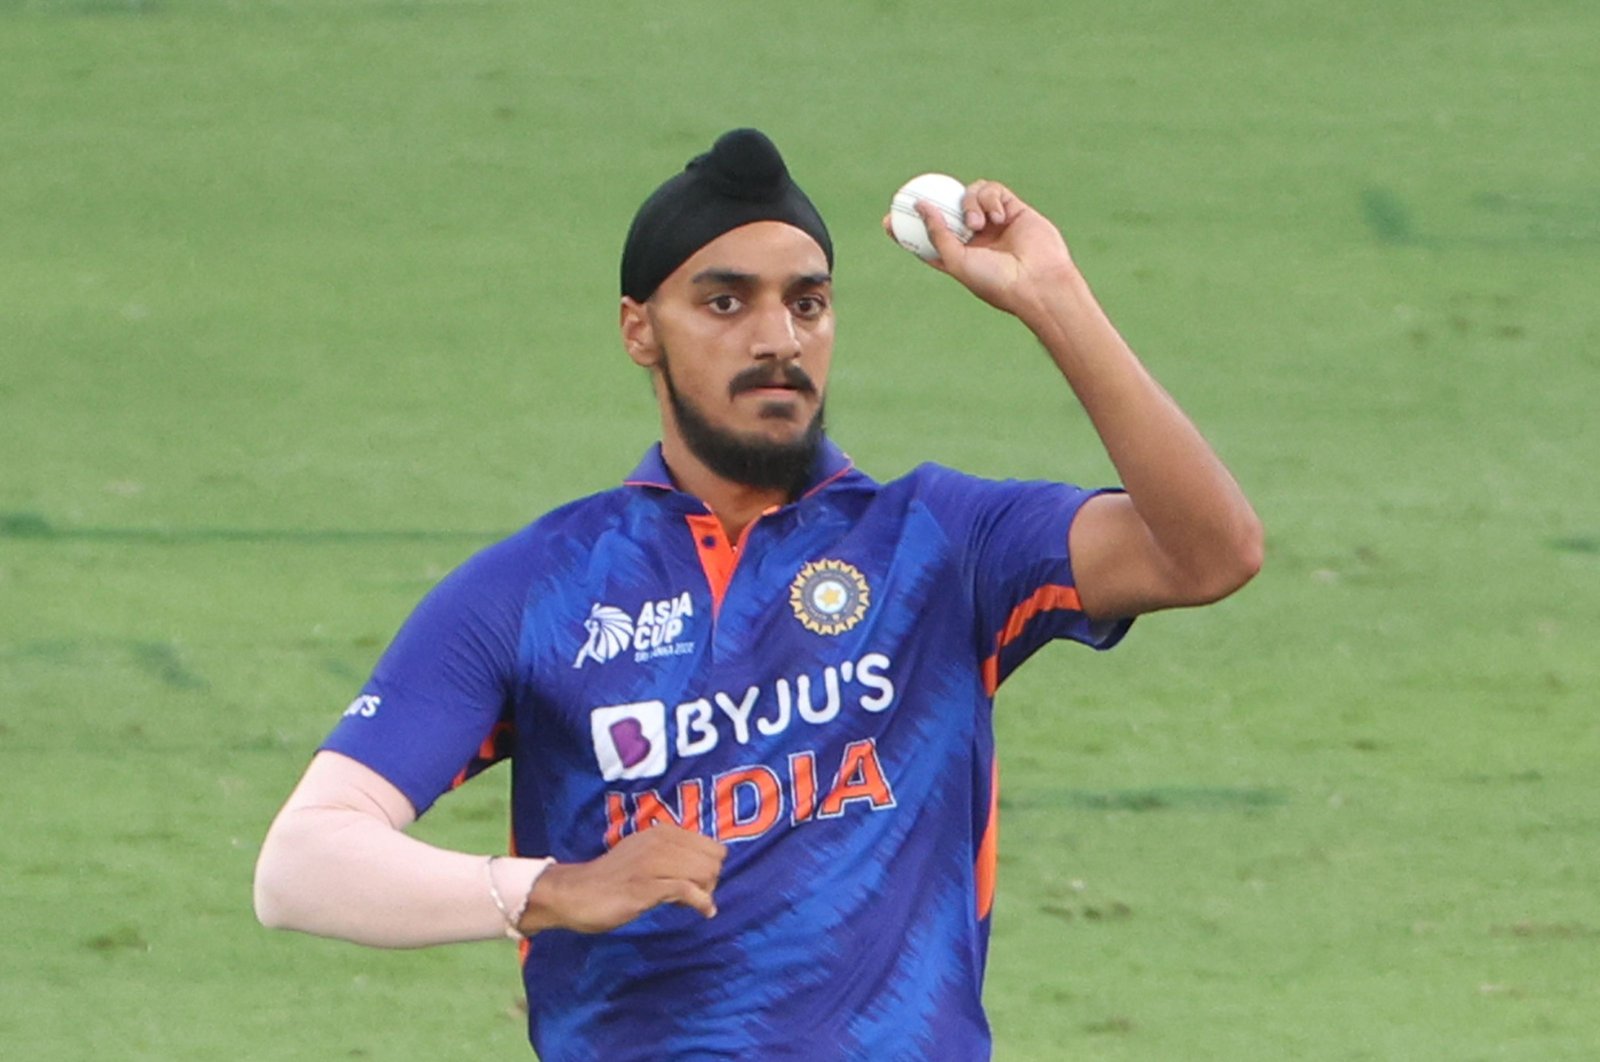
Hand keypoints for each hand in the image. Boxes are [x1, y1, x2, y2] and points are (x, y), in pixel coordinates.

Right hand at [517, 825, 726, 934]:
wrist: (573, 893)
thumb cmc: (610, 879)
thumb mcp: (643, 856)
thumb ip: (670, 856)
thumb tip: (704, 869)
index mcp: (661, 833)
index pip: (711, 845)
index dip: (711, 865)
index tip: (698, 882)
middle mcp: (659, 842)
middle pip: (713, 858)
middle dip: (712, 879)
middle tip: (697, 895)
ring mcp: (653, 863)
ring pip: (705, 872)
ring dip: (707, 892)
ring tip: (695, 904)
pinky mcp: (646, 887)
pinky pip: (688, 891)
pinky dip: (702, 903)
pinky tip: (702, 912)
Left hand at [882, 179, 1077, 319]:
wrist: (1037, 280)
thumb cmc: (995, 280)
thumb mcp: (956, 260)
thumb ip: (937, 233)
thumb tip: (920, 206)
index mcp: (958, 255)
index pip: (928, 238)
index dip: (908, 229)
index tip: (888, 222)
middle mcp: (974, 237)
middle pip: (946, 211)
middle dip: (931, 203)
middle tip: (914, 197)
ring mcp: (993, 222)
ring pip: (969, 195)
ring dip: (969, 203)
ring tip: (978, 224)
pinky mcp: (1012, 209)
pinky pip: (993, 190)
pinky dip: (990, 199)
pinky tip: (999, 217)